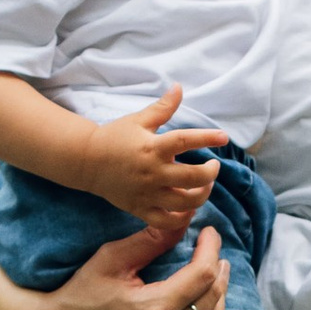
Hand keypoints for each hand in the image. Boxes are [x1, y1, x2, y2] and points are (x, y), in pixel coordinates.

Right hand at [5, 216, 239, 309]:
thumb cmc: (81, 293)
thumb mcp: (111, 260)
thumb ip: (151, 240)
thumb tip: (187, 219)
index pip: (203, 273)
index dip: (211, 249)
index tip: (209, 234)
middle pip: (211, 299)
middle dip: (218, 271)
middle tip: (215, 255)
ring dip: (221, 300)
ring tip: (217, 280)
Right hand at [80, 83, 227, 225]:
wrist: (87, 161)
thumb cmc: (115, 137)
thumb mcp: (139, 120)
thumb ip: (163, 107)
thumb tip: (179, 87)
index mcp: (153, 147)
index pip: (186, 141)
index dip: (208, 138)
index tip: (223, 137)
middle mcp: (152, 172)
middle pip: (193, 178)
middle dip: (211, 173)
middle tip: (212, 166)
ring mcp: (147, 193)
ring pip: (184, 202)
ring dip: (202, 195)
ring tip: (204, 186)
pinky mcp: (140, 209)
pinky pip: (166, 222)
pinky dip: (181, 219)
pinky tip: (188, 208)